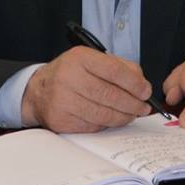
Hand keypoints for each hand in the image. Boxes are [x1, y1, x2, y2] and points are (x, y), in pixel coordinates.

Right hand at [21, 47, 151, 132]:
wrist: (39, 90)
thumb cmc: (72, 74)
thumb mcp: (93, 60)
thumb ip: (120, 67)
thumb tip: (142, 85)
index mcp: (80, 58)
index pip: (114, 70)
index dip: (134, 83)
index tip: (146, 91)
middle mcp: (69, 78)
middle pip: (110, 95)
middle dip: (132, 104)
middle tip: (143, 107)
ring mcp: (63, 100)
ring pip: (103, 114)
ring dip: (123, 117)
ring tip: (132, 115)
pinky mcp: (61, 120)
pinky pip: (93, 126)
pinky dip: (107, 124)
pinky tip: (113, 119)